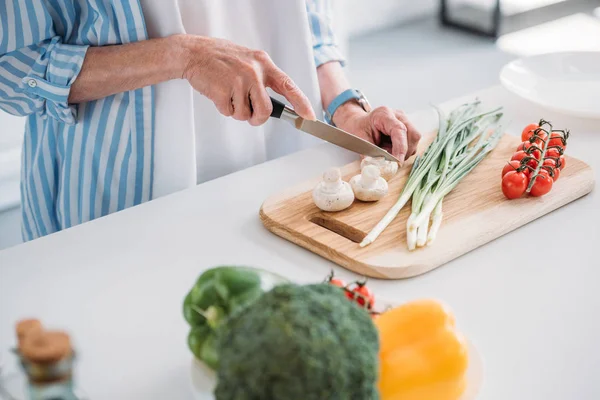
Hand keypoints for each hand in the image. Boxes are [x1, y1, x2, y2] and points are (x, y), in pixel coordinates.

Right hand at [178, 35, 315, 125]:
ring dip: (236, 111)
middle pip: (265, 111)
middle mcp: (254, 72)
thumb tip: (272, 104)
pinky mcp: (223, 90)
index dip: (301, 103)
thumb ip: (262, 78)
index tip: (308, 116)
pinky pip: (229, 113)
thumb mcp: (248, 61)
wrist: (194, 52)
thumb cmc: (221, 59)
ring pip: (245, 114)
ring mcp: (238, 81)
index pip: (288, 85)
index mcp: (263, 63)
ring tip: (228, 94)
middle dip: (256, 117)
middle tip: (248, 113)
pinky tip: (218, 93)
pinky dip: (223, 108)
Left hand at [334, 103, 420, 164]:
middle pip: (412, 135)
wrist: (359, 123)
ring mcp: (405, 120)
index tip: (398, 161)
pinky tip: (392, 149)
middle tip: (391, 159)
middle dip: (404, 151)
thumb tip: (379, 166)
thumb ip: (371, 153)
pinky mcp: (407, 128)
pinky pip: (412, 142)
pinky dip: (404, 150)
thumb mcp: (361, 141)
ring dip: (404, 151)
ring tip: (388, 152)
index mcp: (384, 114)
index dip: (401, 147)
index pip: (399, 130)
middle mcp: (398, 115)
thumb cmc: (359, 129)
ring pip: (414, 140)